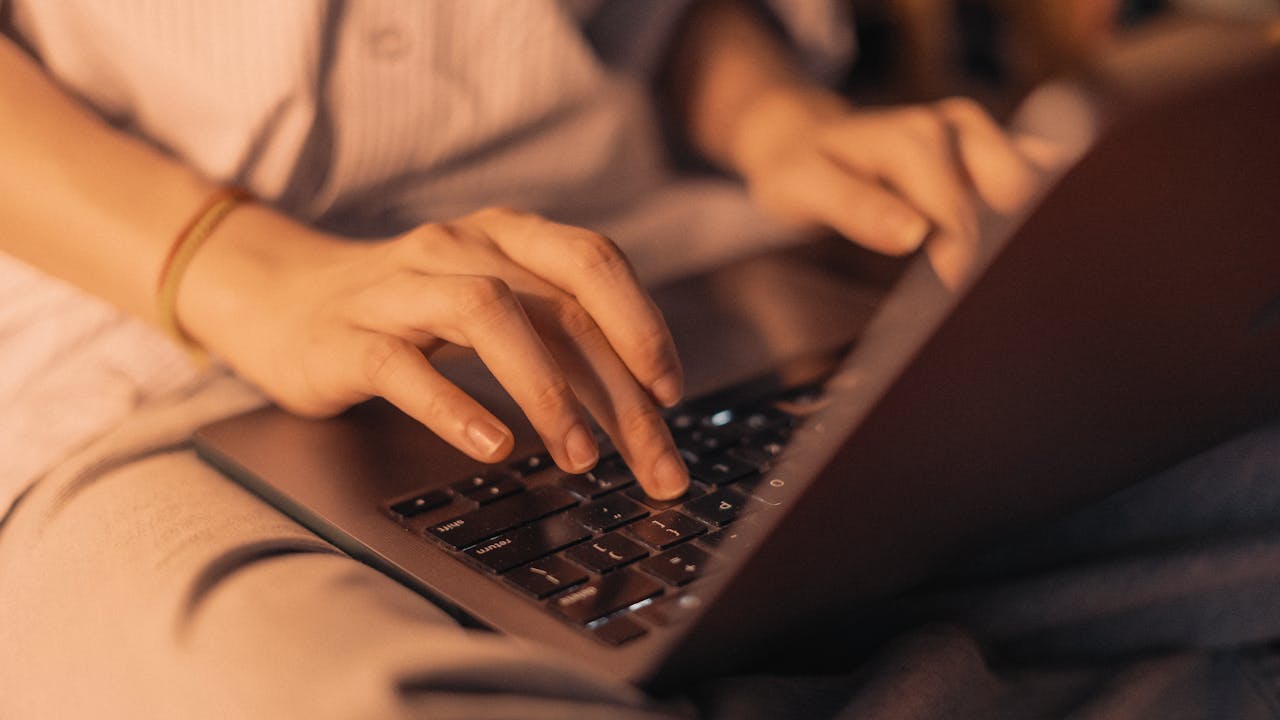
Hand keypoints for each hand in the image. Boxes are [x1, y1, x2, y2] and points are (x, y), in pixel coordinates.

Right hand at [179, 206, 690, 498]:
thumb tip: (640, 401)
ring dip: (546, 390)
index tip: (671, 396)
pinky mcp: (348, 337)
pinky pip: (405, 366)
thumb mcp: (489, 302)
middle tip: (652, 463)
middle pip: (558, 306)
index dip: (641, 326)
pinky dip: (455, 406)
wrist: (279, 296)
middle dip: (618, 390)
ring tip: (580, 457)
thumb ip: (555, 333)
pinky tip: (493, 446)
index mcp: (503, 235)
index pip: (593, 263)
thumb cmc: (406, 310)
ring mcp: (400, 289)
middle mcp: (459, 247)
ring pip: (488, 314)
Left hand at [733, 89, 1048, 283]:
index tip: (956, 315)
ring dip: (1030, 238)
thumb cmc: (801, 168)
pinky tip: (1024, 261)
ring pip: (1037, 190)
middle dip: (1007, 255)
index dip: (963, 269)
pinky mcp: (994, 151)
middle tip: (992, 307)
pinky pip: (1035, 181)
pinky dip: (1035, 220)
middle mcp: (958, 126)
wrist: (804, 139)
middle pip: (1015, 200)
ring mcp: (981, 136)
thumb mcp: (804, 187)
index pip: (959, 217)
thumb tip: (915, 235)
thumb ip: (856, 207)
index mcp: (915, 136)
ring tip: (1014, 288)